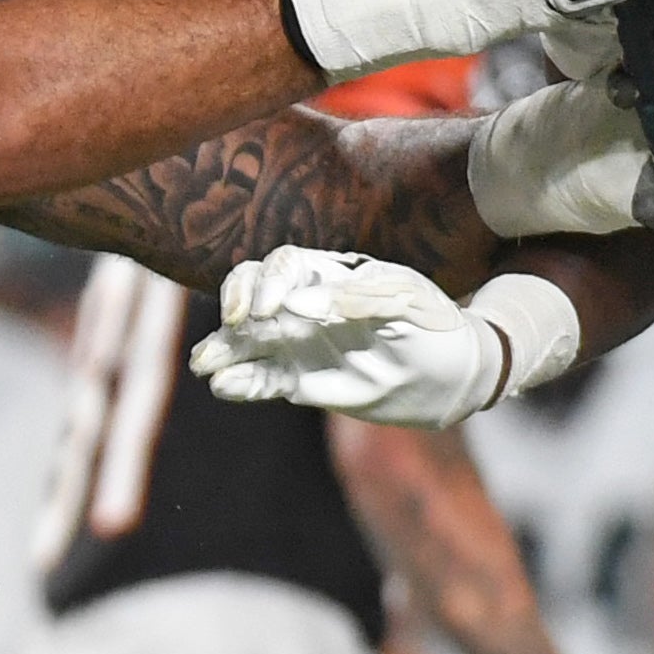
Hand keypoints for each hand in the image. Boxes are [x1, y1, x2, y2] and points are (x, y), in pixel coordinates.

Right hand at [190, 249, 511, 426]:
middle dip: (236, 302)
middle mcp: (305, 305)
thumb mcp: (404, 302)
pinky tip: (224, 388)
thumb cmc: (430, 324)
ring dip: (223, 348)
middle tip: (236, 323)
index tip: (272, 308)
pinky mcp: (299, 381)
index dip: (270, 281)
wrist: (448, 374)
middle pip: (252, 292)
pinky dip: (240, 384)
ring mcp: (299, 344)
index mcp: (330, 275)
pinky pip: (261, 380)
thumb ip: (353, 300)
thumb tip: (298, 304)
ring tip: (204, 364)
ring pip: (247, 339)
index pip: (284, 266)